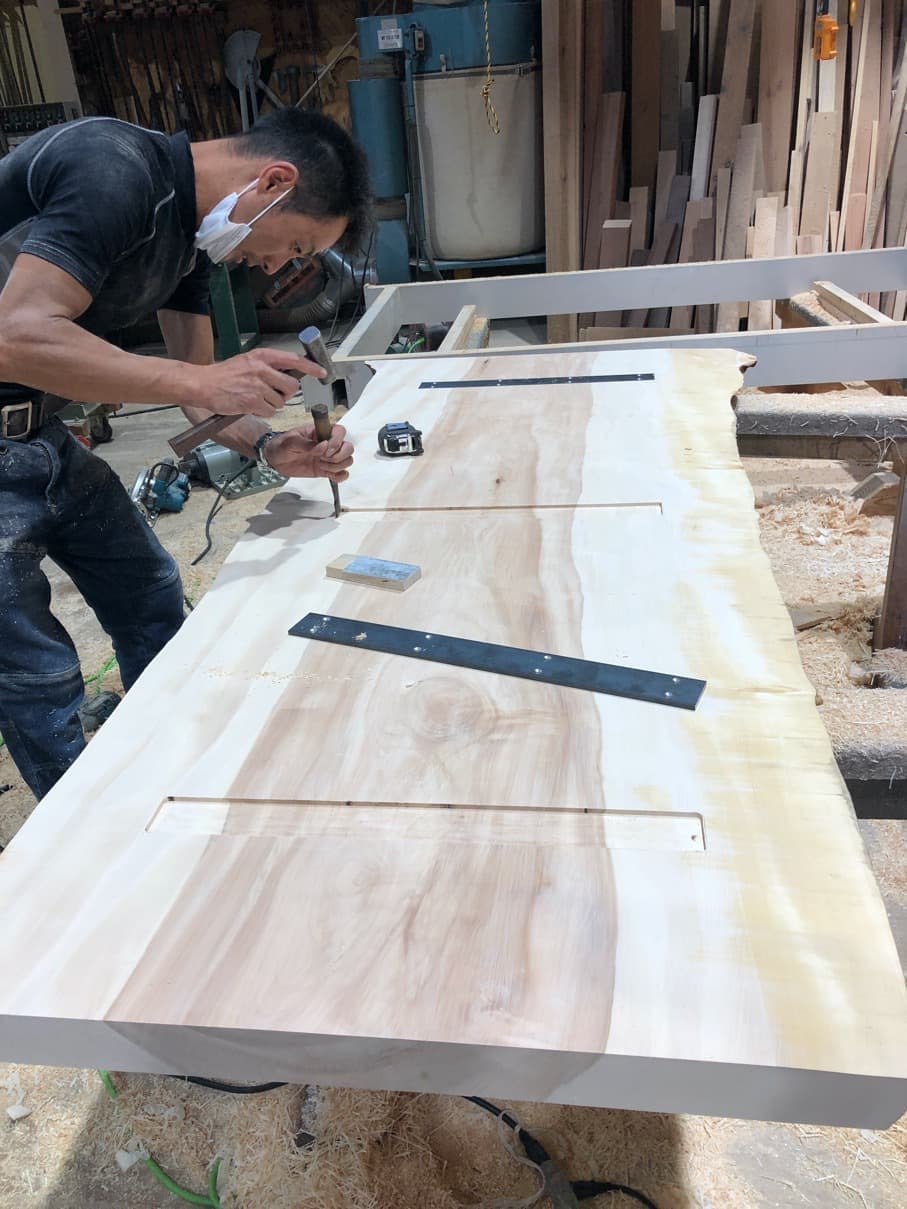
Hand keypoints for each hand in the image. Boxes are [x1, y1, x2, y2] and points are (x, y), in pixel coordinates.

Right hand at [187, 348, 325, 416]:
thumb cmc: (225, 375)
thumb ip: (268, 366)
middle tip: (273, 393)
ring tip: (254, 398)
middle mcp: (261, 369)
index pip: (293, 360)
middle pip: (291, 386)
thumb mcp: (247, 362)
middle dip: (286, 393)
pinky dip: (263, 412)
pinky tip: (250, 405)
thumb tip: (290, 374)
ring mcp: (257, 386)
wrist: (202, 384)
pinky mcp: (251, 401)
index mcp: (261, 356)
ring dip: (271, 404)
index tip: (322, 372)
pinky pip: (270, 411)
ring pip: (280, 401)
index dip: (310, 367)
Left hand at [264, 422, 353, 480]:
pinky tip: (329, 474)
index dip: (337, 441)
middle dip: (339, 456)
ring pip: (347, 461)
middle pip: (348, 447)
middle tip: (323, 458)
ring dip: (337, 466)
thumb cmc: (281, 445)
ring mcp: (328, 458)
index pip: (340, 431)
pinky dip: (340, 476)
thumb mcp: (290, 441)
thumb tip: (323, 446)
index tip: (325, 449)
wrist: (275, 460)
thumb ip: (306, 444)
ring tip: (321, 465)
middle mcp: (328, 444)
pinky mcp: (326, 470)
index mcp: (320, 432)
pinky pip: (341, 474)